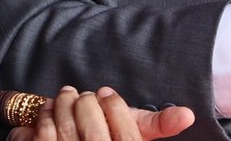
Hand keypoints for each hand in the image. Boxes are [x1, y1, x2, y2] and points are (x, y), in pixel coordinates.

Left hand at [7, 86, 194, 140]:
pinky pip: (42, 139)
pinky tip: (47, 110)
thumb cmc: (110, 137)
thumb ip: (159, 123)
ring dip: (63, 107)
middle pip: (94, 134)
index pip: (127, 135)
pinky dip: (43, 119)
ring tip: (65, 96)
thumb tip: (188, 114)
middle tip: (83, 93)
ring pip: (66, 134)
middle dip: (86, 106)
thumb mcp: (136, 132)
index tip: (107, 93)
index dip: (115, 108)